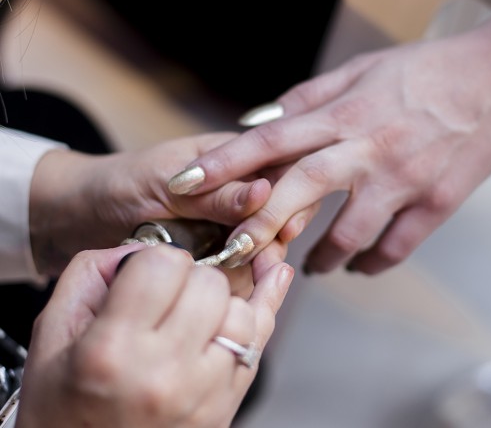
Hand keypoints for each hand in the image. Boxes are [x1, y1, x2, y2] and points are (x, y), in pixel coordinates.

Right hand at [16, 243, 293, 427]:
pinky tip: (274, 276)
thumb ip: (91, 275)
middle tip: (165, 300)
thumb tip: (141, 247)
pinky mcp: (227, 406)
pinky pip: (261, 342)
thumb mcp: (52, 336)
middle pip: (209, 284)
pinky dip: (267, 305)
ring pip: (241, 311)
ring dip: (220, 302)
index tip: (145, 276)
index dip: (154, 260)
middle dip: (189, 279)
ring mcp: (203, 393)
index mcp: (112, 350)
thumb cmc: (64, 405)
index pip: (163, 265)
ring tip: (191, 315)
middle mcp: (164, 373)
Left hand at [28, 132, 285, 276]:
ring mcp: (231, 223)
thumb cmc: (118, 184)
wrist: (77, 217)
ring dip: (258, 261)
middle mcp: (241, 190)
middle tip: (256, 257)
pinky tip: (225, 285)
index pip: (286, 171)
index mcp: (236, 157)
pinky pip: (245, 268)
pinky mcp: (219, 253)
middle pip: (287, 212)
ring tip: (234, 271)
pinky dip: (239, 278)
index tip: (279, 229)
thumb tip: (266, 192)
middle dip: (276, 236)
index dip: (290, 199)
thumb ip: (217, 192)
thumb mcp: (167, 183)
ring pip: (270, 244)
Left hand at [167, 0, 490, 273]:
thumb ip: (311, 97)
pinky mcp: (437, 203)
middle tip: (233, 253)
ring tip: (309, 268)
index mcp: (347, 111)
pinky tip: (359, 267)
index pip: (272, 138)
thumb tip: (262, 120)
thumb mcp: (364, 69)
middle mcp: (370, 147)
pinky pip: (396, 246)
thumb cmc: (428, 70)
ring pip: (349, 232)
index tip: (183, 185)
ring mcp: (405, 179)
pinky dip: (372, 264)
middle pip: (302, 190)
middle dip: (261, 224)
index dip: (224, 163)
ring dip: (321, 257)